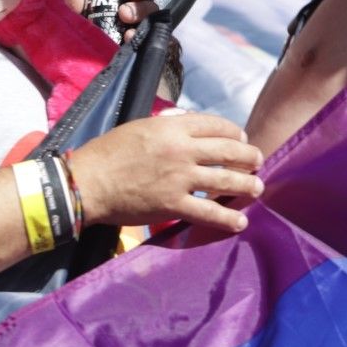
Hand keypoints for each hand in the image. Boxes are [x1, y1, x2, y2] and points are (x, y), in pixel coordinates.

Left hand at [60, 0, 158, 31]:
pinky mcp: (144, 40)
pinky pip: (150, 33)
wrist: (87, 62)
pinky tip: (129, 35)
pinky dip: (140, 32)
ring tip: (124, 15)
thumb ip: (75, 3)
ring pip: (152, 9)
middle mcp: (136, 5)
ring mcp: (142, 23)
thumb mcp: (78, 15)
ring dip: (141, 9)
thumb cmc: (86, 31)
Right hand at [66, 112, 264, 232]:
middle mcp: (182, 151)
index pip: (216, 126)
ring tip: (257, 188)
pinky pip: (207, 212)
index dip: (234, 132)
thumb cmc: (109, 152)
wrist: (88, 183)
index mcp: (174, 128)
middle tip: (258, 161)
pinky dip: (227, 218)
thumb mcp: (142, 127)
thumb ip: (169, 126)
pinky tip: (240, 221)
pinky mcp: (172, 205)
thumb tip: (189, 126)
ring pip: (224, 180)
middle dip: (248, 156)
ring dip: (246, 184)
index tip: (241, 138)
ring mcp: (180, 179)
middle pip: (228, 150)